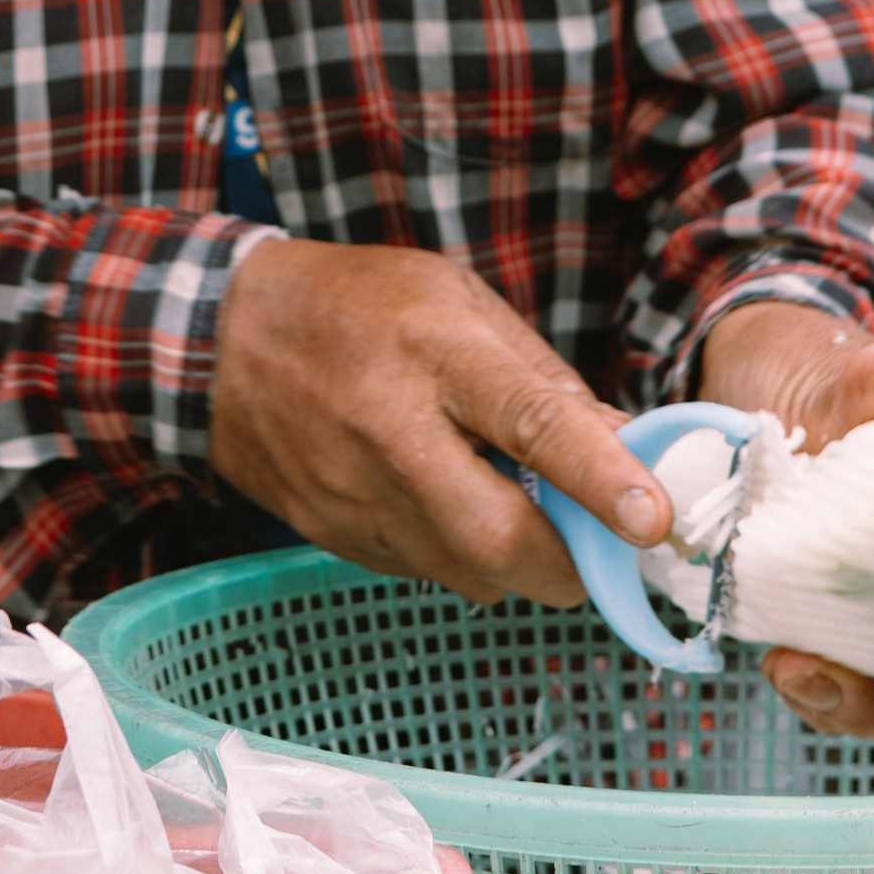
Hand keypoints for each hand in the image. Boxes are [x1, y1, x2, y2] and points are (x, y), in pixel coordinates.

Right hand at [212, 238, 668, 606]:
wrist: (220, 338)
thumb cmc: (355, 304)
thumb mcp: (456, 301)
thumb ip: (538, 377)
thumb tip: (622, 446)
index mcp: (435, 351)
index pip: (532, 423)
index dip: (600, 478)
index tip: (653, 520)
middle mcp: (391, 431)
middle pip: (499, 537)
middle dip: (568, 566)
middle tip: (599, 554)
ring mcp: (354, 495)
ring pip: (466, 573)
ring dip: (516, 563)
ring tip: (519, 514)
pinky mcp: (332, 536)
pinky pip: (424, 571)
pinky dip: (460, 557)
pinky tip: (451, 508)